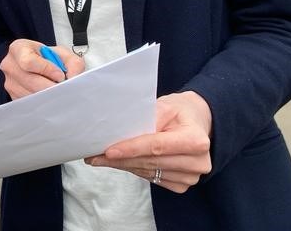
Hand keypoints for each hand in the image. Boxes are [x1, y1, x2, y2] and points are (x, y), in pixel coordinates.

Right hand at [0, 38, 83, 99]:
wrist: (38, 66)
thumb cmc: (48, 58)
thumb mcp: (63, 53)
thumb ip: (73, 63)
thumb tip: (73, 78)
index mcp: (18, 48)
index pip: (28, 61)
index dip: (46, 69)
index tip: (60, 75)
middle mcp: (9, 65)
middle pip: (30, 81)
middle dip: (50, 87)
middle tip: (63, 88)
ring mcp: (10, 83)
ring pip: (30, 95)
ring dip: (48, 96)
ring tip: (57, 91)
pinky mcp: (13, 97)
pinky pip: (30, 104)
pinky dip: (43, 103)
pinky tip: (50, 97)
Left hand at [85, 91, 212, 192]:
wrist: (196, 123)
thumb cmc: (180, 111)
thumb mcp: (166, 105)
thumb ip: (148, 118)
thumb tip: (122, 131)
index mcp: (196, 141)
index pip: (156, 146)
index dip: (131, 149)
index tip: (108, 151)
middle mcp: (197, 162)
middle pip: (149, 161)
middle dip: (119, 159)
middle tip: (94, 155)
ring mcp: (190, 177)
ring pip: (147, 171)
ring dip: (122, 165)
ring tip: (99, 158)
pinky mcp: (181, 184)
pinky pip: (151, 177)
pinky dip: (133, 169)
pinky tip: (119, 162)